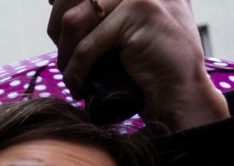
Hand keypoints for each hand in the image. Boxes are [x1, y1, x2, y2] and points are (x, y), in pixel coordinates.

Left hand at [48, 0, 228, 129]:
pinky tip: (77, 85)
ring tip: (70, 73)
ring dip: (64, 53)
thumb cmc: (148, 63)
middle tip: (64, 57)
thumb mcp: (126, 24)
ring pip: (74, 21)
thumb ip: (105, 8)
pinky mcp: (139, 13)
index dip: (61, 4)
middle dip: (57, 30)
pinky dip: (75, 70)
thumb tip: (53, 0)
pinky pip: (87, 45)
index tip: (57, 23)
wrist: (179, 89)